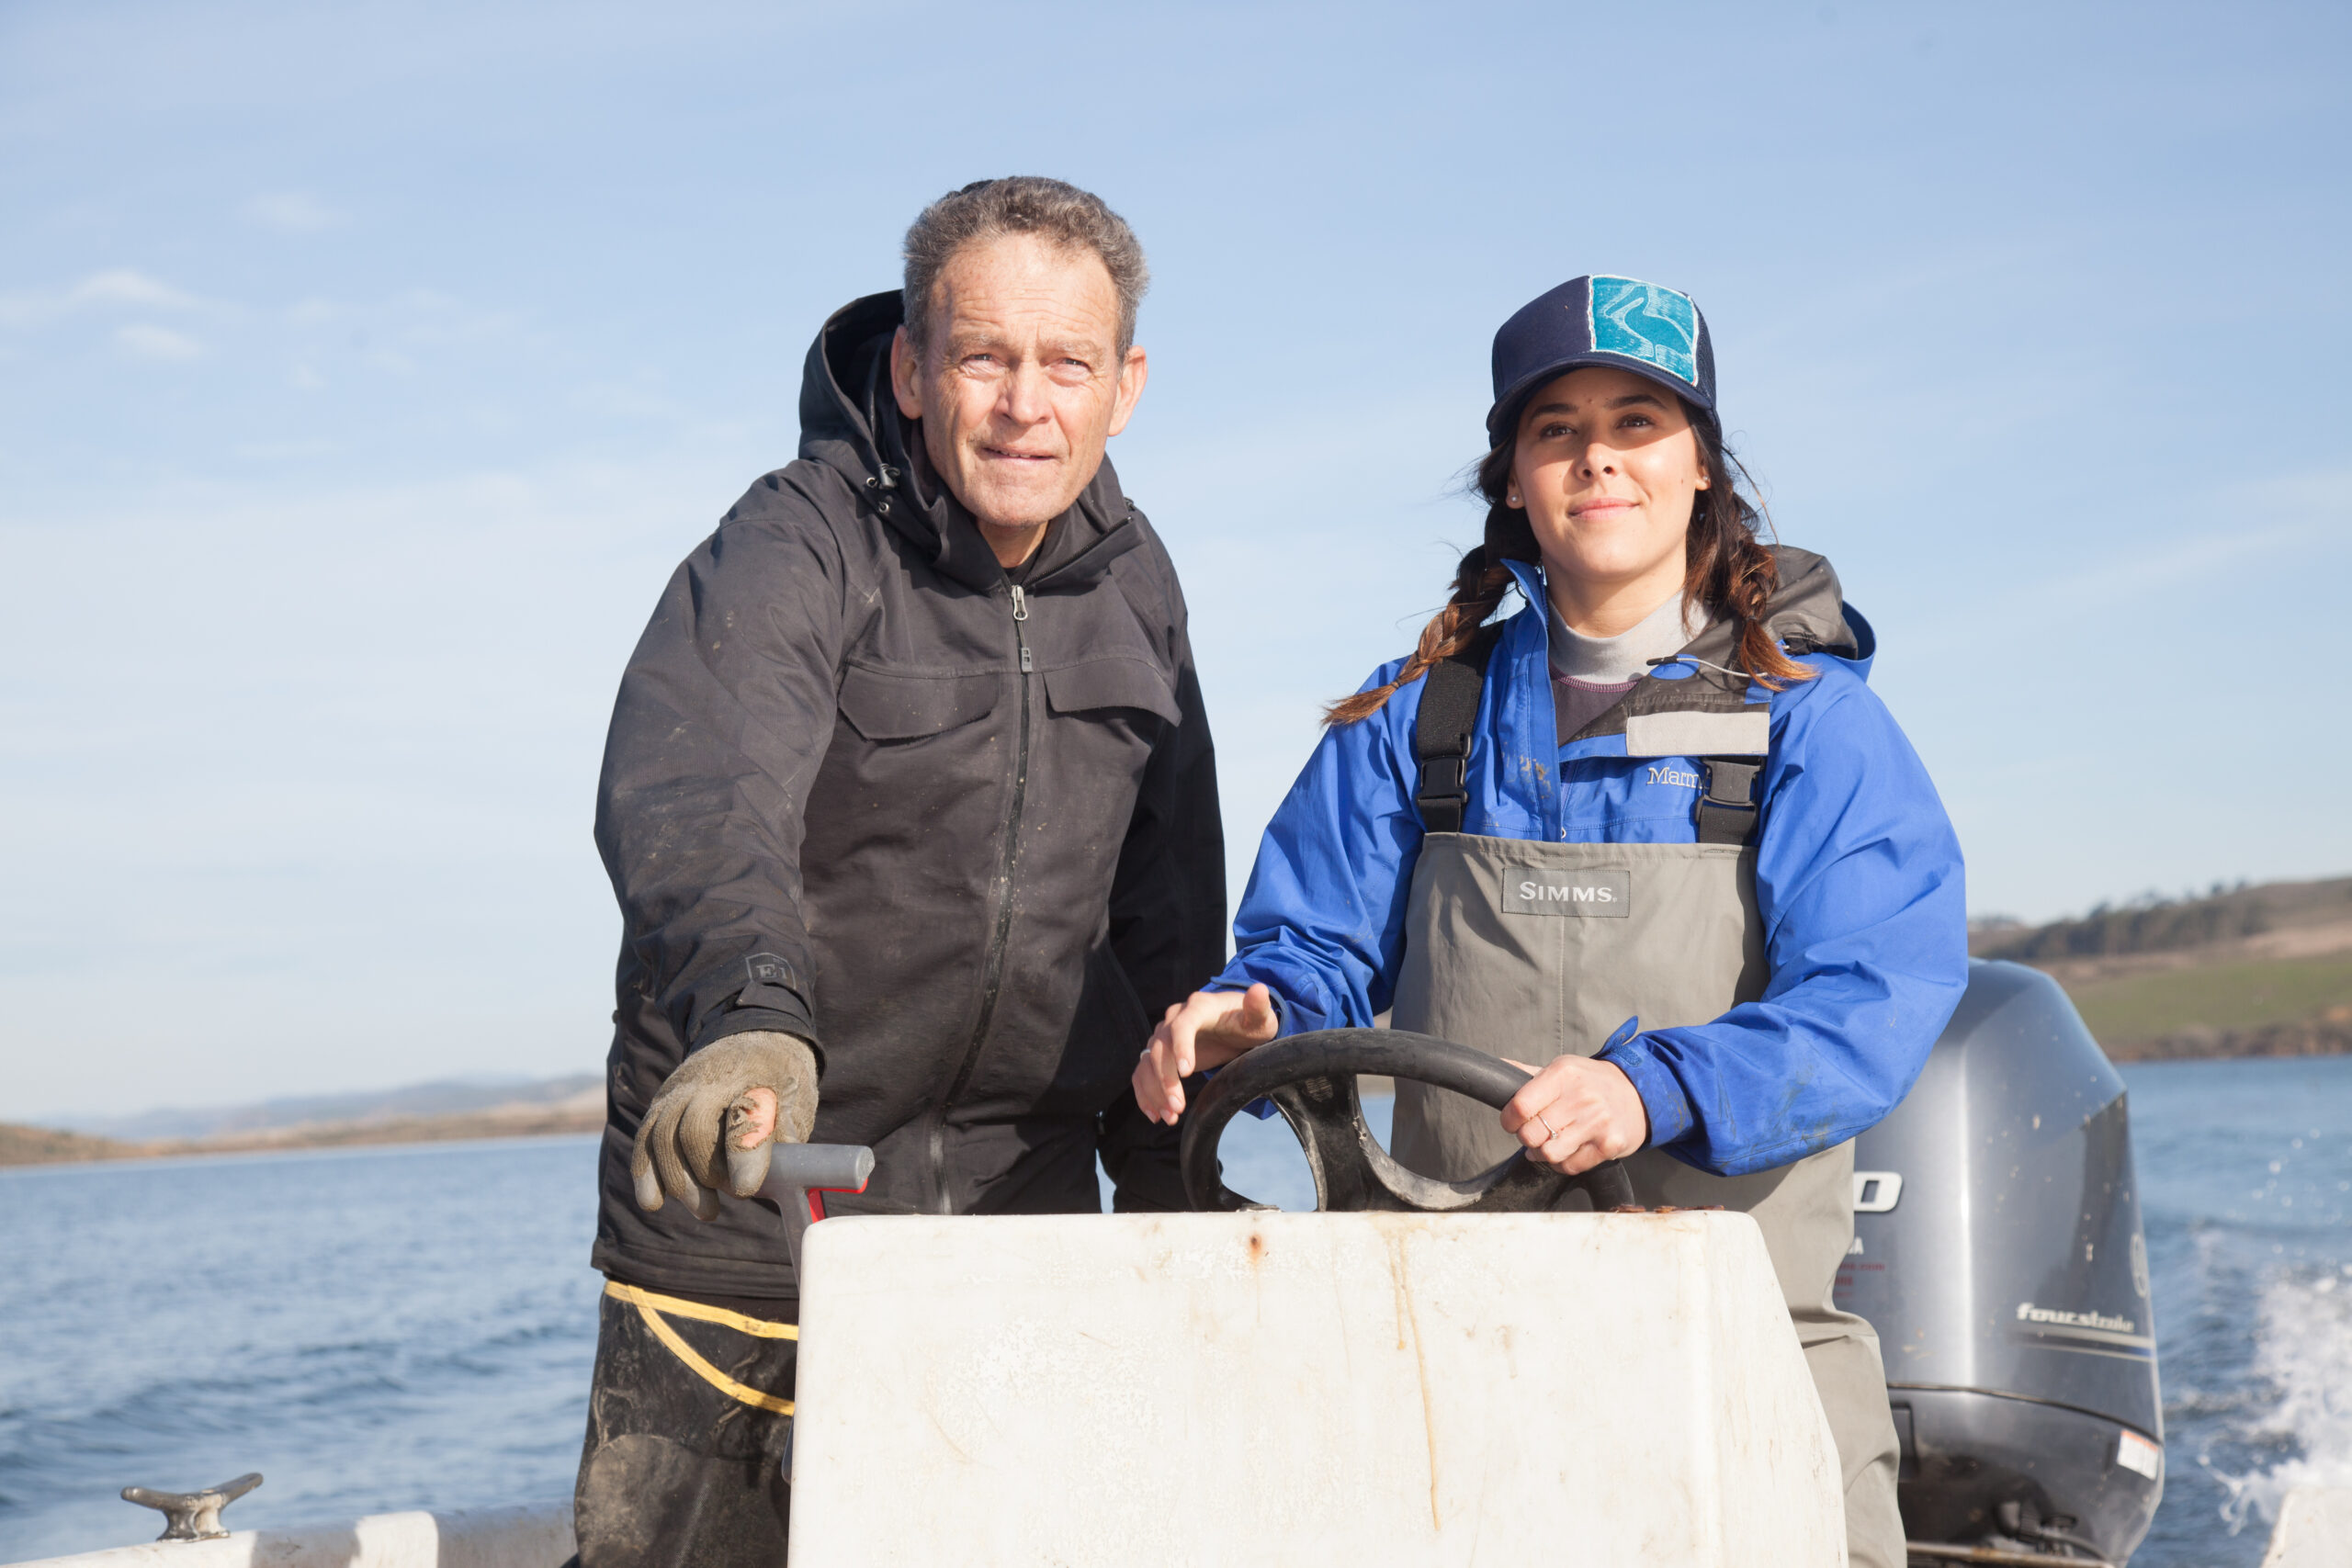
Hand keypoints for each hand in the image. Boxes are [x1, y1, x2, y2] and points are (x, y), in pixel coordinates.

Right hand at [631, 1031, 819, 1217]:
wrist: (754, 1038)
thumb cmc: (781, 1081)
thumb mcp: (799, 1101)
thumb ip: (787, 1137)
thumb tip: (781, 1179)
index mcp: (761, 1076)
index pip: (747, 1113)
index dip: (744, 1154)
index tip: (744, 1189)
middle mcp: (716, 1078)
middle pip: (695, 1127)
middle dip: (706, 1174)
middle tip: (725, 1200)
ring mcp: (683, 1087)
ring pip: (664, 1134)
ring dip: (678, 1181)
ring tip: (706, 1210)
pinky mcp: (663, 1099)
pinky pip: (645, 1135)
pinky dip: (645, 1171)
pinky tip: (653, 1201)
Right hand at [1132, 983, 1279, 1124]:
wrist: (1233, 1026)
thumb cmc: (1248, 1023)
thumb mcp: (1260, 1018)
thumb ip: (1259, 1007)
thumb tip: (1260, 990)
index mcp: (1198, 1008)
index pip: (1182, 1025)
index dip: (1181, 1048)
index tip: (1187, 1074)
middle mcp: (1175, 1018)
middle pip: (1160, 1047)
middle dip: (1166, 1080)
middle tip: (1178, 1107)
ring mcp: (1164, 1035)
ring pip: (1148, 1062)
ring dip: (1154, 1091)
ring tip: (1169, 1117)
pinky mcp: (1160, 1054)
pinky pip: (1143, 1072)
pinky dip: (1145, 1094)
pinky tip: (1155, 1115)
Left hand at [1499, 1054, 1648, 1175]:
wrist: (1639, 1093)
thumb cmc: (1592, 1082)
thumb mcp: (1563, 1069)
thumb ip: (1528, 1074)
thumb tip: (1495, 1068)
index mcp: (1563, 1074)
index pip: (1520, 1106)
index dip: (1509, 1120)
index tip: (1512, 1122)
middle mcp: (1581, 1097)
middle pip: (1531, 1134)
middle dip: (1526, 1138)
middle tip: (1533, 1133)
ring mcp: (1597, 1122)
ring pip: (1549, 1153)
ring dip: (1542, 1153)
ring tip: (1549, 1143)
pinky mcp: (1610, 1144)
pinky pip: (1570, 1166)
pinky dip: (1563, 1163)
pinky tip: (1567, 1150)